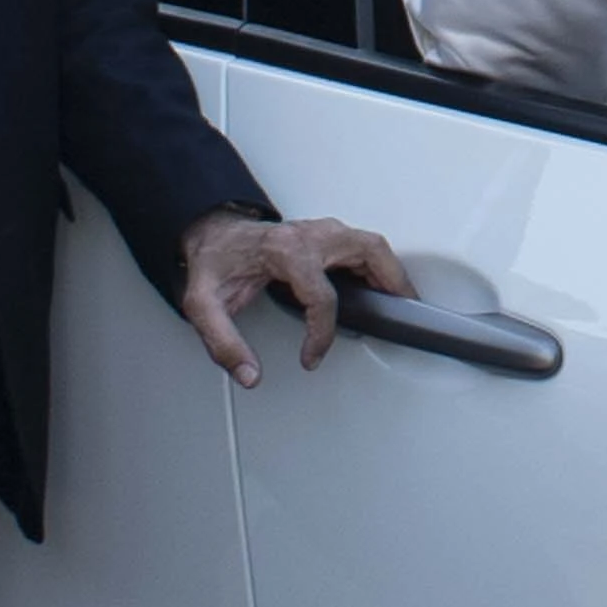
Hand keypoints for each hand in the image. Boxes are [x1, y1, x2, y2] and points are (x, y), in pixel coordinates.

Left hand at [178, 210, 408, 381]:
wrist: (214, 235)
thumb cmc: (215, 264)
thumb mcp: (203, 305)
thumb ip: (223, 343)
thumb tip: (249, 374)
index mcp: (284, 251)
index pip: (321, 296)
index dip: (321, 334)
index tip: (311, 356)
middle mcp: (309, 236)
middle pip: (367, 251)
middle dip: (390, 283)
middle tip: (400, 314)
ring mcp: (321, 232)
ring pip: (373, 245)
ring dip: (392, 273)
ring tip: (403, 304)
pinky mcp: (327, 236)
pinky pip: (365, 247)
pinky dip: (382, 267)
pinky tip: (383, 289)